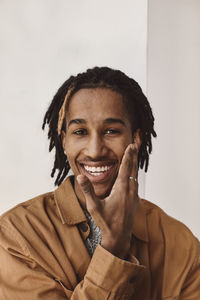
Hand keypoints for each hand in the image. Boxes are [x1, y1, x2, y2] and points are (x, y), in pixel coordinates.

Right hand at [77, 143, 138, 258]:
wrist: (119, 238)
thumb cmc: (106, 222)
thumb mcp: (94, 206)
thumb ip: (87, 190)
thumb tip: (80, 176)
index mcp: (122, 190)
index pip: (126, 168)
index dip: (128, 155)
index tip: (132, 145)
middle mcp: (130, 191)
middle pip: (133, 170)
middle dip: (134, 157)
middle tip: (136, 145)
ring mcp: (134, 197)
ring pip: (136, 177)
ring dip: (135, 166)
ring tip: (134, 158)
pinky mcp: (134, 202)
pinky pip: (136, 184)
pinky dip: (134, 175)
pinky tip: (132, 177)